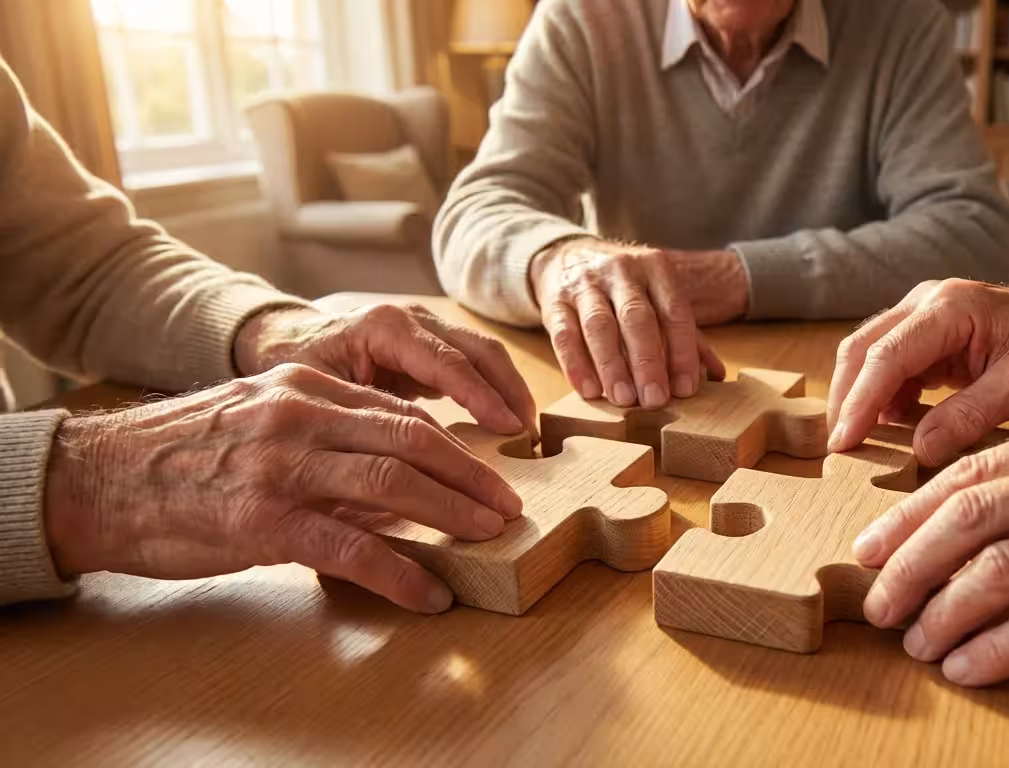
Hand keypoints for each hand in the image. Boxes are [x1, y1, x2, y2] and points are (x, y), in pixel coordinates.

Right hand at [42, 364, 523, 613]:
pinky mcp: (266, 521)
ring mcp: (284, 466)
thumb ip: (321, 431)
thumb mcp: (257, 417)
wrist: (99, 480)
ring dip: (453, 514)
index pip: (400, 414)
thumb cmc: (181, 455)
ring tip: (489, 537)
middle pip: (413, 441)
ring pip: (395, 484)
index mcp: (304, 384)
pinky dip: (401, 572)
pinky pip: (353, 547)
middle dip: (471, 476)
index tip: (487, 474)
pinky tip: (427, 594)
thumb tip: (390, 470)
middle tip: (506, 506)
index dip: (454, 447)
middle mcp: (301, 414)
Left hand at [234, 303, 535, 435]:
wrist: (281, 343)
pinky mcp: (433, 343)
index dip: (482, 396)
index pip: (446, 361)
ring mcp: (426, 327)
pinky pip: (474, 363)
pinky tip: (506, 423)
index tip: (509, 428)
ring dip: (510, 391)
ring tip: (527, 433)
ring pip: (484, 352)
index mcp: (383, 326)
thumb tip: (398, 466)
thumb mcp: (318, 396)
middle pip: (479, 350)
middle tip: (530, 436)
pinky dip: (496, 390)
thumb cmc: (291, 371)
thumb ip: (360, 420)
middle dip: (509, 392)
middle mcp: (411, 319)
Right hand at [530, 237, 732, 406]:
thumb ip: (687, 335)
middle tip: (655, 400)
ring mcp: (585, 284)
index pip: (674, 311)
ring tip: (624, 400)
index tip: (685, 389)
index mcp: (656, 268)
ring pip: (599, 326)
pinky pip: (564, 334)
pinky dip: (576, 364)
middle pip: (636, 318)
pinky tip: (589, 390)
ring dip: (612, 366)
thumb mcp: (659, 299)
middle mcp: (621, 271)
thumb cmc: (625, 289)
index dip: (682, 352)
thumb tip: (716, 376)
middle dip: (647, 362)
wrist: (568, 257)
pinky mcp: (555, 301)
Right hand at [828, 279, 1008, 465]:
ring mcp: (922, 313)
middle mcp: (926, 301)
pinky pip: (889, 364)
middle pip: (862, 349)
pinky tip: (896, 428)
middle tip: (840, 449)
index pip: (887, 355)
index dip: (859, 402)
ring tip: (864, 444)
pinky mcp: (925, 332)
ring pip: (868, 355)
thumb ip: (969, 416)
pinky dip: (884, 397)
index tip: (844, 444)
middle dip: (846, 400)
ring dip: (861, 398)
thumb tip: (918, 451)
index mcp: (951, 307)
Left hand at [853, 410, 1008, 686]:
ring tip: (918, 643)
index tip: (871, 549)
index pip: (972, 473)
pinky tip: (967, 668)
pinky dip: (996, 649)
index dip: (909, 515)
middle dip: (908, 565)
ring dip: (944, 614)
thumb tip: (966, 524)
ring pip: (999, 571)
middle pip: (969, 517)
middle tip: (877, 604)